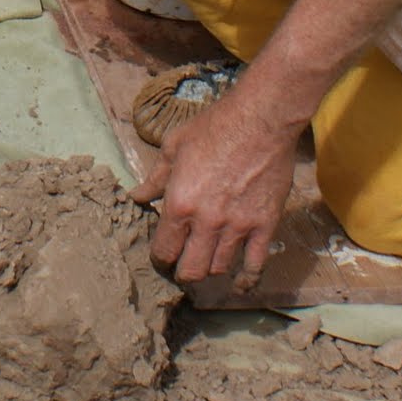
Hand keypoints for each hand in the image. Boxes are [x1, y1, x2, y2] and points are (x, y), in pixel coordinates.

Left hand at [131, 91, 297, 290]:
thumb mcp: (175, 144)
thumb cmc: (216, 126)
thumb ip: (155, 176)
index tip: (165, 251)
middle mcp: (206, 222)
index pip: (164, 250)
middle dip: (184, 269)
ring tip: (210, 259)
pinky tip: (240, 282)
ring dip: (211, 267)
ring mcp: (237, 227)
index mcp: (180, 203)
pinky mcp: (264, 225)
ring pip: (218, 269)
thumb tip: (137, 196)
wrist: (262, 118)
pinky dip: (246, 278)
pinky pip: (255, 264)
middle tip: (186, 260)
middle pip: (190, 270)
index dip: (161, 255)